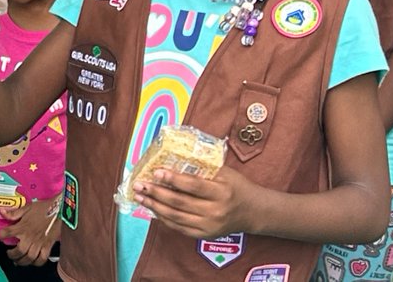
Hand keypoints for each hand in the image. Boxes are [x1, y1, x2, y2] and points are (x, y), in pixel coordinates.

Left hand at [0, 199, 60, 265]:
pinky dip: (36, 262)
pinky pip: (41, 259)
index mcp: (23, 226)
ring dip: (22, 261)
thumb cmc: (43, 207)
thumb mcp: (26, 208)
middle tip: (10, 254)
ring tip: (18, 260)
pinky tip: (32, 261)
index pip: (7, 233)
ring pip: (28, 258)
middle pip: (18, 251)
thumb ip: (14, 213)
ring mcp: (39, 243)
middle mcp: (29, 236)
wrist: (59, 209)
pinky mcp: (47, 246)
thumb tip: (1, 211)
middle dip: (12, 255)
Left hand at [132, 164, 254, 239]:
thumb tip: (173, 156)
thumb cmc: (236, 186)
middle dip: (156, 193)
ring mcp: (209, 226)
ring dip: (155, 207)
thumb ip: (202, 167)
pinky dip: (164, 218)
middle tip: (139, 185)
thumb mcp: (225, 172)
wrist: (252, 211)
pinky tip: (153, 209)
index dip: (173, 179)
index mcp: (221, 192)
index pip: (193, 186)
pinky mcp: (205, 235)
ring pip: (176, 217)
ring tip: (140, 197)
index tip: (156, 171)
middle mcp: (215, 211)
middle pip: (180, 202)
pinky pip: (180, 227)